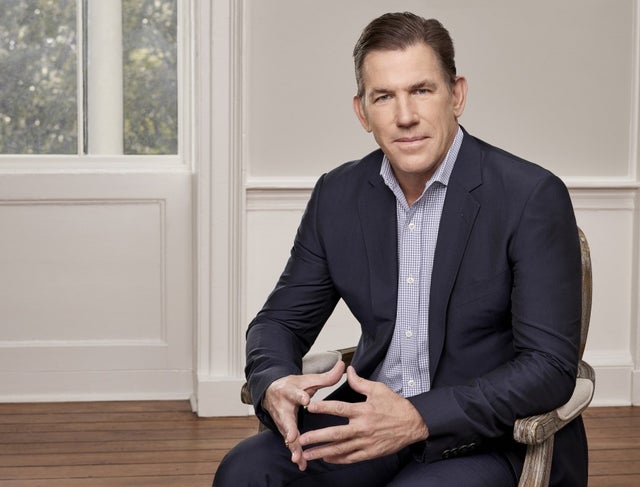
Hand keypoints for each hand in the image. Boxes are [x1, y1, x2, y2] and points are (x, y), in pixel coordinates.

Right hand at [262, 359, 344, 470]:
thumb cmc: (293, 386)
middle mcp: (284, 407)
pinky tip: (301, 463)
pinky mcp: (284, 430)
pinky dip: (295, 452)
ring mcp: (282, 421)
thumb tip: (343, 365)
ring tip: (298, 457)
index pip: (295, 393)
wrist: (272, 392)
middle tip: (292, 437)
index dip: (300, 397)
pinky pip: (290, 442)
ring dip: (293, 446)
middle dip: (289, 429)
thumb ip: (326, 376)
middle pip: (286, 419)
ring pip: (287, 435)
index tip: (306, 400)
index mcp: (290, 391)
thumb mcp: (308, 380)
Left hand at [298, 366, 428, 463]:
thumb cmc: (396, 406)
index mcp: (363, 410)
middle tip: (301, 439)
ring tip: (307, 454)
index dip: (323, 407)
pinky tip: (326, 458)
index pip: (339, 408)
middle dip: (317, 437)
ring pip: (340, 449)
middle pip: (335, 434)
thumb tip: (348, 371)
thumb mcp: (378, 389)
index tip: (310, 407)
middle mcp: (363, 428)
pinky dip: (338, 459)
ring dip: (322, 452)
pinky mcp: (370, 452)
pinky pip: (351, 458)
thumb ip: (360, 382)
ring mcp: (366, 442)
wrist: (413, 424)